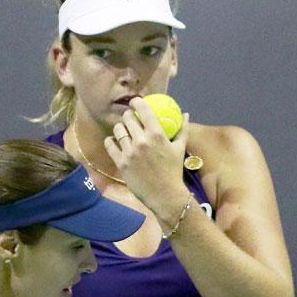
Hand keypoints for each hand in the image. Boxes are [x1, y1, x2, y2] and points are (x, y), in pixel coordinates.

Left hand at [104, 96, 189, 222]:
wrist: (164, 195)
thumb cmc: (174, 171)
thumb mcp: (180, 149)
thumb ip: (182, 129)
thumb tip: (185, 114)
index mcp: (156, 134)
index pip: (143, 110)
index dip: (136, 102)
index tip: (135, 102)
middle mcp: (141, 140)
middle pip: (127, 118)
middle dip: (128, 116)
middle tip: (129, 119)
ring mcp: (129, 152)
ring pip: (118, 130)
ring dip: (120, 128)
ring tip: (123, 131)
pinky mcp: (121, 163)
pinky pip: (110, 145)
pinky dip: (110, 141)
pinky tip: (113, 141)